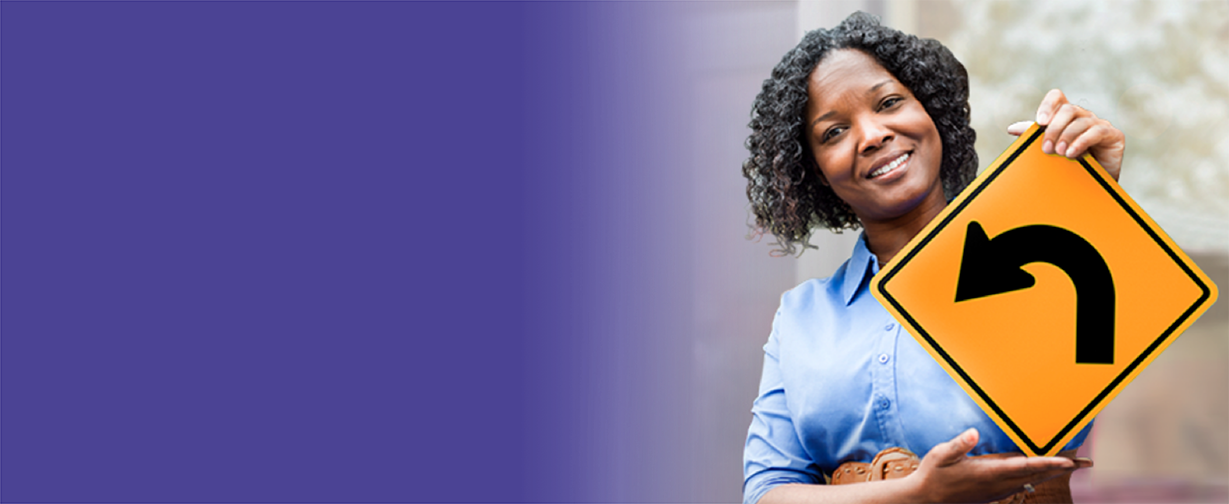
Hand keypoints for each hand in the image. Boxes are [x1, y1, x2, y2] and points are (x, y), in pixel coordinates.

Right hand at [906, 428, 1092, 503]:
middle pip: (1037, 475)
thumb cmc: (933, 475)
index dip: (1048, 463)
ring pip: (1032, 481)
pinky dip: (1038, 476)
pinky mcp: (994, 493)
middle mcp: (998, 484)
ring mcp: (997, 490)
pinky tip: (1043, 472)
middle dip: (1062, 469)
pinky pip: (1022, 484)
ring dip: (1053, 472)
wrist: (926, 500)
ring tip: (1072, 465)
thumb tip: (973, 432)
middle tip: (1086, 463)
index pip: (1025, 467)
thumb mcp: (940, 455)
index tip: (1068, 462)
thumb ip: (959, 444)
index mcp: (988, 473)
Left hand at [1007, 89, 1125, 181]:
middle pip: (1068, 110)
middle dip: (1054, 129)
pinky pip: (1097, 132)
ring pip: (1080, 121)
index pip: (1057, 97)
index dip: (1048, 105)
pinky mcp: (1113, 135)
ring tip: (1059, 153)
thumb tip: (1012, 128)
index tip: (1040, 122)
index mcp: (1066, 116)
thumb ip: (1033, 136)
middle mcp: (1083, 116)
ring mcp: (1099, 124)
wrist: (1090, 188)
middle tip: (1046, 148)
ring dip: (1066, 137)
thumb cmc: (1068, 166)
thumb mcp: (1049, 149)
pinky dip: (1081, 142)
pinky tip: (1072, 153)